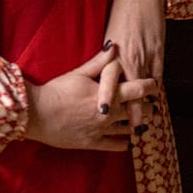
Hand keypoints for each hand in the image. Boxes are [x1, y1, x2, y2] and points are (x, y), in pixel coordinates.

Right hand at [25, 45, 156, 150]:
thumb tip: (114, 47)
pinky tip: (128, 140)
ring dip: (137, 124)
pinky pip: (114, 146)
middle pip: (138, 110)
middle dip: (147, 106)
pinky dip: (123, 143)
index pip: (138, 90)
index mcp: (109, 95)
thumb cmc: (57, 90)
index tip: (155, 86)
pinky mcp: (92, 143)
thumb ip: (100, 62)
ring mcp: (102, 130)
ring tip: (142, 121)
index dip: (149, 87)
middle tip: (152, 104)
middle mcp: (109, 114)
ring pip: (129, 129)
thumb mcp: (79, 73)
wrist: (37, 114)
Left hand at [105, 0, 165, 128]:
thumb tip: (106, 75)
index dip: (108, 97)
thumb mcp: (112, 35)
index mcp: (114, 51)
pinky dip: (157, 87)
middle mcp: (130, 54)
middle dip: (132, 110)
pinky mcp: (159, 49)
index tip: (104, 113)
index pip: (110, 80)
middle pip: (130, 89)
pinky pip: (159, 73)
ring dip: (147, 103)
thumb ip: (110, 56)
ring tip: (147, 121)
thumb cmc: (122, 12)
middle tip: (133, 129)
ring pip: (147, 85)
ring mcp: (147, 53)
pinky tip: (157, 99)